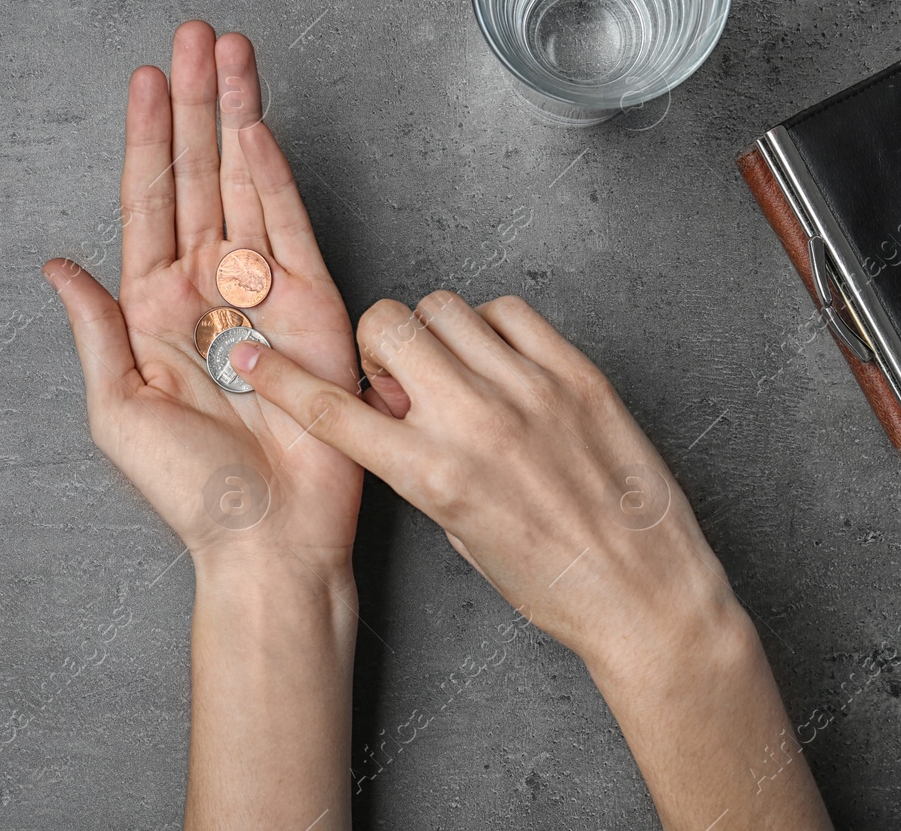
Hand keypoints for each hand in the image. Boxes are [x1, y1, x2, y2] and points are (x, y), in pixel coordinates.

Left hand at [44, 21, 361, 574]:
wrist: (268, 537)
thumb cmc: (193, 491)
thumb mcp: (117, 410)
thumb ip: (95, 330)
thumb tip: (60, 266)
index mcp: (155, 309)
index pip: (148, 202)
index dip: (146, 137)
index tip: (145, 77)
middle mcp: (210, 288)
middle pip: (199, 174)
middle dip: (196, 102)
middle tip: (195, 35)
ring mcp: (264, 290)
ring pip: (246, 184)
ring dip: (237, 116)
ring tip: (230, 52)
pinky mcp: (313, 304)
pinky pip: (290, 227)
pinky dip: (273, 176)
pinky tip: (257, 129)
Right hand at [232, 292, 831, 828]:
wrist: (646, 593)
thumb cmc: (553, 583)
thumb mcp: (458, 534)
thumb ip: (418, 463)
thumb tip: (396, 407)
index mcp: (435, 476)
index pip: (334, 412)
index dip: (283, 382)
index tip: (253, 360)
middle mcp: (477, 422)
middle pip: (389, 326)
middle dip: (381, 348)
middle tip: (402, 379)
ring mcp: (532, 390)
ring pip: (446, 308)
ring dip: (437, 334)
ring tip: (458, 373)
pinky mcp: (578, 374)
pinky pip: (510, 312)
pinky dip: (493, 330)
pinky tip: (504, 367)